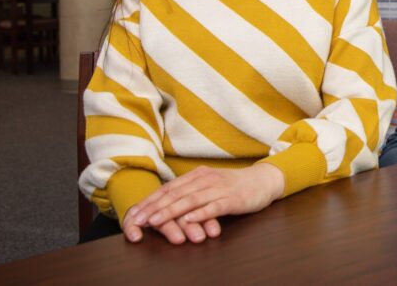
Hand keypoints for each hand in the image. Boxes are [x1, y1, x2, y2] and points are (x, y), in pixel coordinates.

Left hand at [125, 163, 284, 243]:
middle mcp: (205, 179)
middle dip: (154, 208)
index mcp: (197, 175)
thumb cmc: (232, 186)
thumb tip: (164, 204)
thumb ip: (189, 192)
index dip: (149, 201)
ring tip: (155, 221)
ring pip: (190, 200)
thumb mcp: (208, 185)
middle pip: (175, 194)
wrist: (262, 181)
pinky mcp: (232, 199)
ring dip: (171, 211)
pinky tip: (189, 220)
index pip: (168, 189)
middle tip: (137, 220)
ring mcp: (219, 188)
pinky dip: (200, 213)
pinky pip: (214, 207)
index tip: (134, 214)